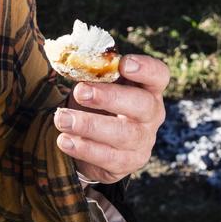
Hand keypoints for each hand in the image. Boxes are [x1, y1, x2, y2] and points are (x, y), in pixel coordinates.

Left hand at [53, 55, 168, 183]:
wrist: (95, 142)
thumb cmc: (99, 104)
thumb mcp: (99, 84)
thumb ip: (93, 71)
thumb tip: (73, 58)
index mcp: (148, 88)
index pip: (159, 75)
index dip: (146, 68)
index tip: (123, 64)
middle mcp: (151, 115)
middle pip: (142, 104)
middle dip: (110, 97)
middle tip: (80, 91)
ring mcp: (142, 141)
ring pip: (124, 134)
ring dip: (89, 125)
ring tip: (62, 118)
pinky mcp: (127, 163)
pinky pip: (108, 158)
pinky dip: (84, 148)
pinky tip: (64, 140)